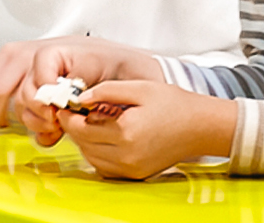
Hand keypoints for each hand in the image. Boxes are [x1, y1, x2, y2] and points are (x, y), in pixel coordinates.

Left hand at [0, 40, 83, 136]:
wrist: (107, 66)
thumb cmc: (71, 72)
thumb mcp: (30, 79)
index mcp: (7, 60)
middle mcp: (16, 56)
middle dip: (7, 117)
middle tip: (24, 125)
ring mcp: (32, 54)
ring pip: (20, 97)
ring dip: (37, 117)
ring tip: (51, 119)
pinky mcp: (50, 53)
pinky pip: (39, 88)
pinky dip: (49, 104)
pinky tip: (59, 107)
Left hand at [59, 80, 236, 179]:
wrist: (200, 126)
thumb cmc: (173, 103)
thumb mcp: (138, 88)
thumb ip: (106, 91)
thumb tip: (81, 96)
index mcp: (126, 131)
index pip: (81, 128)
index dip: (68, 116)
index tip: (63, 106)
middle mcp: (127, 155)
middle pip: (84, 144)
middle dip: (74, 127)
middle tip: (73, 112)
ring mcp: (132, 168)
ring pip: (92, 158)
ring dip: (85, 141)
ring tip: (90, 122)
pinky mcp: (136, 174)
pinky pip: (106, 167)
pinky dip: (98, 154)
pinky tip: (103, 138)